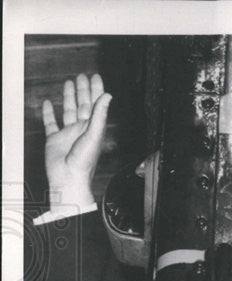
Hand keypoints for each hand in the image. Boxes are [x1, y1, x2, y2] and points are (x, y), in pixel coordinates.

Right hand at [41, 74, 111, 210]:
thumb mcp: (94, 135)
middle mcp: (81, 129)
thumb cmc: (84, 161)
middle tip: (82, 76)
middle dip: (83, 90)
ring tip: (68, 83)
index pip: (96, 104)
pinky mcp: (55, 139)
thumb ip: (100, 115)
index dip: (96, 90)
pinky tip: (48, 103)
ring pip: (69, 110)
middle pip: (83, 104)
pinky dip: (49, 113)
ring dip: (69, 97)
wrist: (68, 178)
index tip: (95, 77)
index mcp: (93, 127)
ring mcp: (68, 133)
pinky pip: (51, 123)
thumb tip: (108, 96)